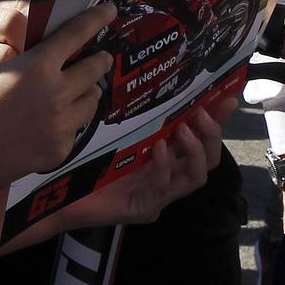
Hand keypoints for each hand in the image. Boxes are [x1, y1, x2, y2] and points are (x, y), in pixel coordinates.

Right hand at [0, 3, 115, 194]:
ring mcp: (59, 125)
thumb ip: (27, 53)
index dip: (96, 18)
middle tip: (102, 55)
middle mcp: (55, 93)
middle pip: (92, 68)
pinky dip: (69, 121)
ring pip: (90, 101)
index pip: (76, 33)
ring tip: (82, 88)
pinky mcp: (57, 150)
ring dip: (87, 91)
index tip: (109, 10)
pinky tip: (56, 120)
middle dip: (99, 59)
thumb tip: (51, 44)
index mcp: (37, 65)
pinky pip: (74, 130)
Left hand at [42, 100, 233, 231]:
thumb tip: (154, 75)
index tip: (227, 97)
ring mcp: (158, 196)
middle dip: (212, 135)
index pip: (202, 138)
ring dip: (195, 151)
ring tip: (183, 129)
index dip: (217, 119)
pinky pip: (163, 190)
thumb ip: (137, 113)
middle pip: (209, 160)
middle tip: (204, 113)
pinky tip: (158, 150)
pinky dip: (164, 167)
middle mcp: (168, 177)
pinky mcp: (142, 208)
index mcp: (165, 157)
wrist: (57, 192)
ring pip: (195, 177)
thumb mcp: (117, 128)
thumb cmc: (85, 157)